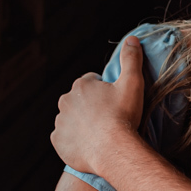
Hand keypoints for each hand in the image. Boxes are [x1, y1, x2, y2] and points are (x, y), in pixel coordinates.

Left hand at [52, 35, 145, 174]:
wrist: (113, 150)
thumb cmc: (123, 116)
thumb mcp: (133, 83)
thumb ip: (131, 59)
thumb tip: (131, 39)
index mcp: (81, 85)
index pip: (91, 83)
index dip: (104, 92)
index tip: (114, 103)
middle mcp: (66, 100)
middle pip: (79, 101)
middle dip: (90, 107)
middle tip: (108, 119)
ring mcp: (60, 122)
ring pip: (71, 119)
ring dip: (81, 124)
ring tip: (99, 134)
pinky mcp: (58, 141)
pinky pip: (64, 138)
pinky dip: (74, 141)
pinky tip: (89, 145)